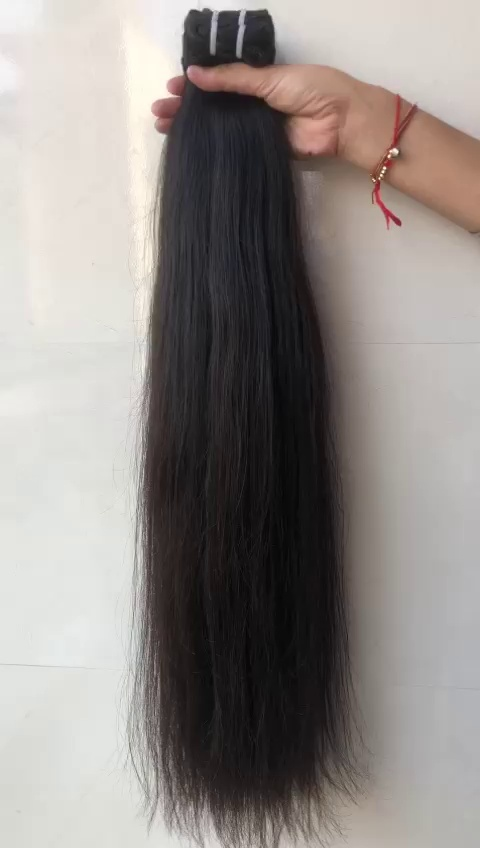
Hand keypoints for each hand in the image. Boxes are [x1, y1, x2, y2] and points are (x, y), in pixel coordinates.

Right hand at [151, 64, 382, 161]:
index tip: (172, 89)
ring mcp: (256, 129)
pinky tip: (191, 147)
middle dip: (186, 109)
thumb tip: (194, 74)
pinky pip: (233, 148)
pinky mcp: (262, 151)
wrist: (342, 121)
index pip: (218, 81)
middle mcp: (254, 104)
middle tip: (159, 112)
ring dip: (193, 129)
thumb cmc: (313, 89)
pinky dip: (213, 148)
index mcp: (257, 79)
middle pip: (213, 106)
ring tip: (165, 127)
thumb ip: (232, 78)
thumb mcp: (270, 78)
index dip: (195, 85)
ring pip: (219, 128)